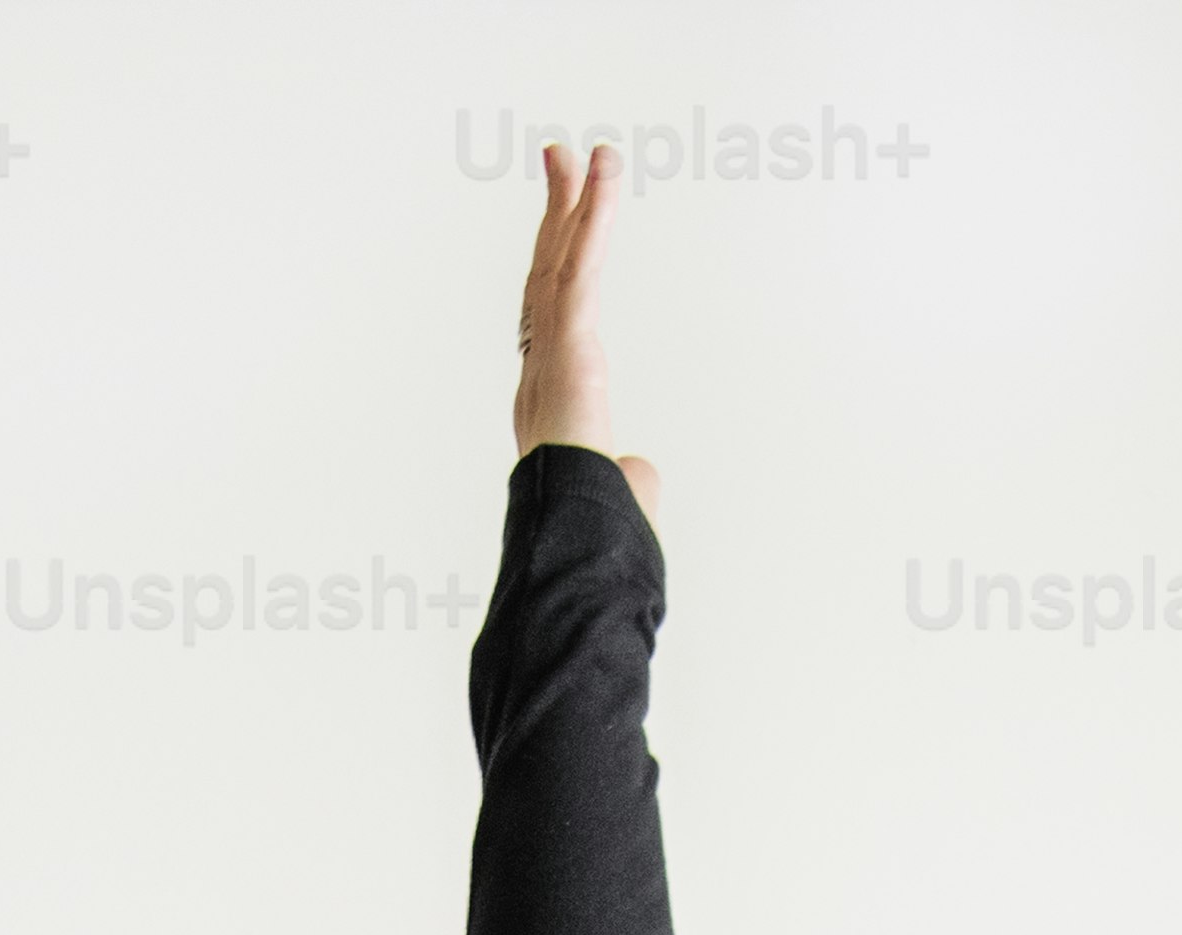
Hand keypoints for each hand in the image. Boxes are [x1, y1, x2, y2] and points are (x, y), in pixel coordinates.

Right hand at [514, 137, 660, 515]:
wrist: (577, 537)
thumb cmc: (593, 531)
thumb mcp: (619, 496)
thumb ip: (631, 477)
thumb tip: (641, 476)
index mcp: (550, 401)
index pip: (551, 320)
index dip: (552, 271)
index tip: (558, 236)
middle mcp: (540, 368)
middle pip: (545, 273)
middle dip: (553, 216)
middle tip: (559, 163)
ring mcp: (549, 351)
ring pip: (561, 259)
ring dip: (571, 199)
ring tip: (579, 150)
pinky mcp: (570, 341)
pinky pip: (583, 263)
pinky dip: (594, 211)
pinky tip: (601, 170)